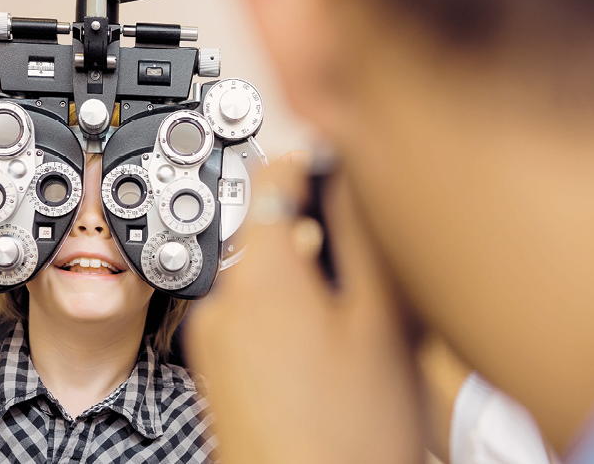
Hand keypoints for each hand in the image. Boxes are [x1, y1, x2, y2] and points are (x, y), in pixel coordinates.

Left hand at [187, 151, 425, 463]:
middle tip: (362, 267)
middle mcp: (223, 302)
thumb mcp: (379, 326)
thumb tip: (352, 181)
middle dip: (316, 237)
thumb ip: (364, 240)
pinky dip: (284, 317)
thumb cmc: (341, 436)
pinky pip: (250, 318)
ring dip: (303, 282)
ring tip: (350, 326)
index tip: (329, 158)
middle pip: (269, 235)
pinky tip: (321, 357)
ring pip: (263, 279)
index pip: (270, 180)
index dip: (307, 160)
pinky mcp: (216, 368)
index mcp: (260, 278)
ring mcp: (214, 338)